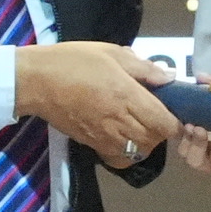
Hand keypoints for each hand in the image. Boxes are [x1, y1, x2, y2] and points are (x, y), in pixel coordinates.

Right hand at [10, 42, 180, 169]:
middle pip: (155, 140)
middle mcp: (119, 120)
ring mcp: (104, 135)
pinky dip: (126, 153)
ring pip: (138, 151)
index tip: (172, 110)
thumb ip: (143, 68)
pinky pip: (118, 159)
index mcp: (127, 95)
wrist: (36, 81)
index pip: (165, 123)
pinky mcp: (91, 144)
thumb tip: (169, 78)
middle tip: (156, 115)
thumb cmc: (73, 61)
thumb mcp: (110, 53)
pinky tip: (122, 138)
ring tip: (140, 127)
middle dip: (161, 130)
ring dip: (145, 141)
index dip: (175, 121)